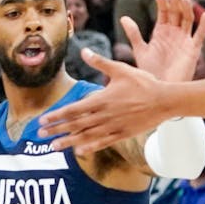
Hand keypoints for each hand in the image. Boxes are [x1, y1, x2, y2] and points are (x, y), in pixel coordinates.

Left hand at [37, 53, 169, 154]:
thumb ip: (100, 62)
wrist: (164, 100)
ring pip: (86, 136)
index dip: (57, 115)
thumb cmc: (143, 83)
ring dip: (68, 142)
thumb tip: (83, 51)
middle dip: (56, 130)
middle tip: (40, 135)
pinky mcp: (123, 134)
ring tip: (53, 147)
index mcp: (102, 99)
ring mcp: (113, 126)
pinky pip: (103, 142)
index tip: (42, 120)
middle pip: (75, 124)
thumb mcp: (121, 69)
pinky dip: (90, 147)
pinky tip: (79, 152)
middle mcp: (105, 115)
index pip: (74, 109)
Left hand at [126, 0, 204, 83]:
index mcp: (161, 32)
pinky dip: (203, 25)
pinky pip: (200, 35)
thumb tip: (123, 17)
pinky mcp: (193, 50)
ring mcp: (184, 40)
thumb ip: (133, 33)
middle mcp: (174, 33)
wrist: (160, 89)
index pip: (164, 13)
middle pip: (176, 13)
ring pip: (188, 20)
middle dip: (175, 3)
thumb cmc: (149, 72)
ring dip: (187, 9)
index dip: (163, 4)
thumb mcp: (140, 50)